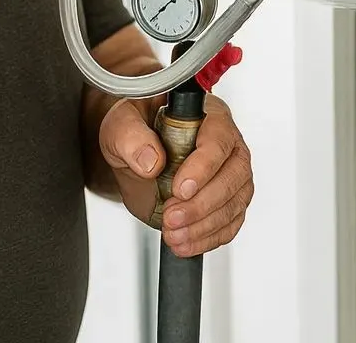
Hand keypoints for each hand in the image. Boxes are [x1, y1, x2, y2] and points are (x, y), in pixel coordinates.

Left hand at [99, 94, 253, 257]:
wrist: (133, 151)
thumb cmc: (133, 127)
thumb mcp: (121, 123)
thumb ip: (131, 135)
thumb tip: (151, 161)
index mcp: (206, 112)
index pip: (218, 138)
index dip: (203, 167)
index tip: (179, 189)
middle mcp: (227, 141)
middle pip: (233, 174)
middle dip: (202, 204)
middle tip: (171, 217)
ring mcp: (231, 171)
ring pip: (234, 202)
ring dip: (204, 225)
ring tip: (173, 234)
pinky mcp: (228, 199)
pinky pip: (230, 223)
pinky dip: (208, 238)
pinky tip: (184, 243)